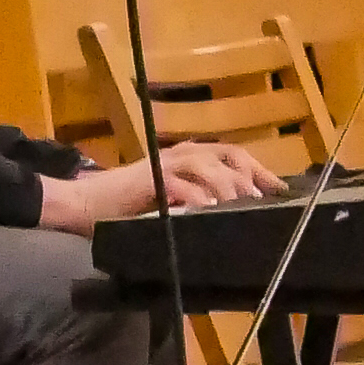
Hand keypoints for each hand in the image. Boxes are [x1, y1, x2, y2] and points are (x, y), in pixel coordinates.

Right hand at [37, 142, 280, 231]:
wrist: (83, 205)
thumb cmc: (125, 206)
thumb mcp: (169, 199)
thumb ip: (196, 197)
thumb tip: (232, 210)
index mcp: (185, 157)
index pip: (232, 154)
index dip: (259, 170)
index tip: (280, 190)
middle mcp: (178, 154)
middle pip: (226, 154)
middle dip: (250, 176)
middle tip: (263, 199)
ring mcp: (163, 164)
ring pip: (208, 165)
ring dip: (228, 186)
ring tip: (239, 206)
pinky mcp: (149, 179)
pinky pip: (182, 186)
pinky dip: (198, 198)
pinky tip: (209, 210)